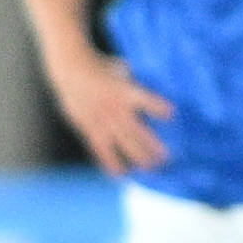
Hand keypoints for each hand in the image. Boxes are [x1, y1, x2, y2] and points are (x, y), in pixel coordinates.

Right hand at [49, 52, 173, 175]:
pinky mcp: (90, 127)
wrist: (70, 69)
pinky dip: (110, 162)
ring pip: (121, 142)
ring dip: (136, 157)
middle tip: (166, 159)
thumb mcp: (121, 70)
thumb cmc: (102, 67)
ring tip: (150, 170)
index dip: (157, 107)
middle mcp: (114, 107)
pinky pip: (101, 148)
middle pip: (135, 130)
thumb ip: (135, 83)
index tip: (172, 114)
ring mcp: (102, 119)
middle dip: (151, 145)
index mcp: (124, 90)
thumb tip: (155, 86)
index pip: (145, 99)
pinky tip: (121, 174)